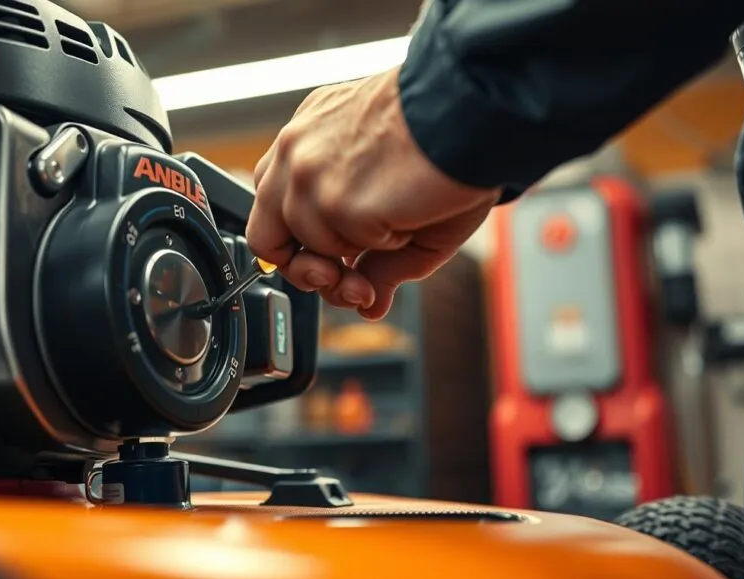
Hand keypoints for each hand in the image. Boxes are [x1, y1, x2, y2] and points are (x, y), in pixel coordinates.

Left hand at [246, 67, 500, 319]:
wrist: (476, 108)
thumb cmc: (447, 137)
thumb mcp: (398, 198)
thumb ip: (375, 257)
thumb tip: (368, 305)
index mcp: (308, 135)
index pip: (271, 203)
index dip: (296, 245)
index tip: (328, 263)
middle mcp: (297, 149)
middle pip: (267, 236)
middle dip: (309, 273)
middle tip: (349, 280)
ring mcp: (308, 176)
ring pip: (311, 251)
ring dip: (358, 256)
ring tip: (400, 219)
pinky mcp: (333, 201)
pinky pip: (347, 254)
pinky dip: (384, 248)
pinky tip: (406, 214)